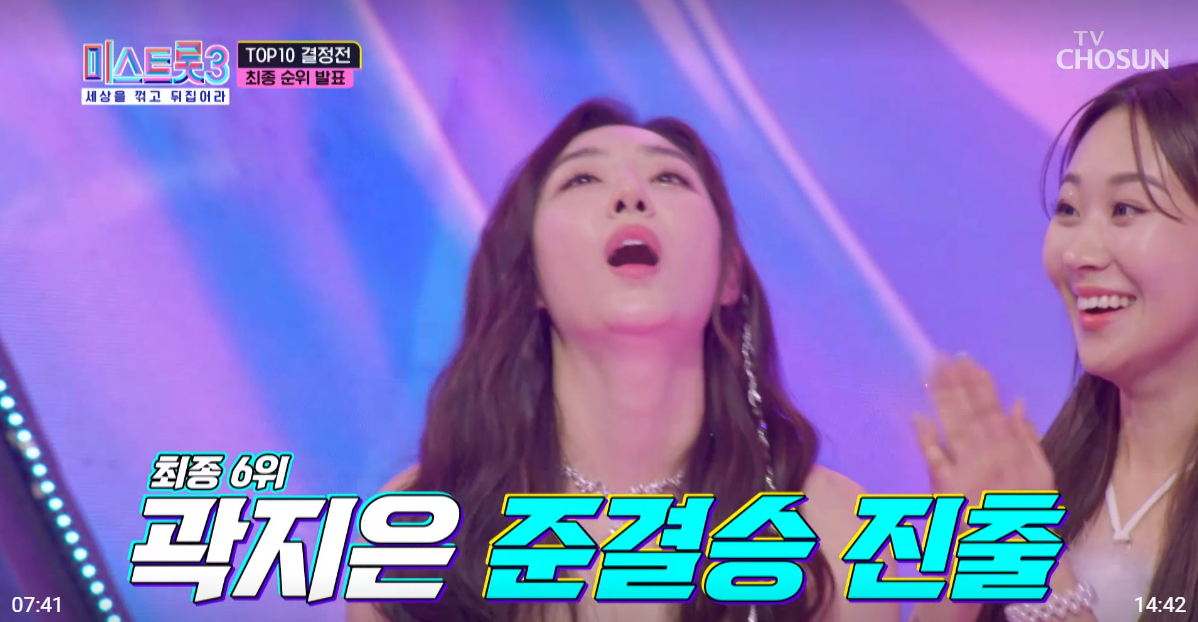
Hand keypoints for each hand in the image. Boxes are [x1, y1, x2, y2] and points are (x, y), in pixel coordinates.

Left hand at [913, 355, 1053, 504]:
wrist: (1016, 552)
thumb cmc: (1026, 512)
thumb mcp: (1040, 475)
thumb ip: (1028, 438)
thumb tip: (1018, 403)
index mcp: (1012, 449)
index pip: (992, 408)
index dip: (978, 382)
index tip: (965, 360)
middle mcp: (992, 455)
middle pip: (971, 412)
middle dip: (957, 383)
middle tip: (941, 356)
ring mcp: (971, 471)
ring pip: (955, 427)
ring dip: (944, 399)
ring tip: (933, 373)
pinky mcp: (952, 491)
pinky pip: (937, 461)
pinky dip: (928, 439)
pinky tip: (918, 416)